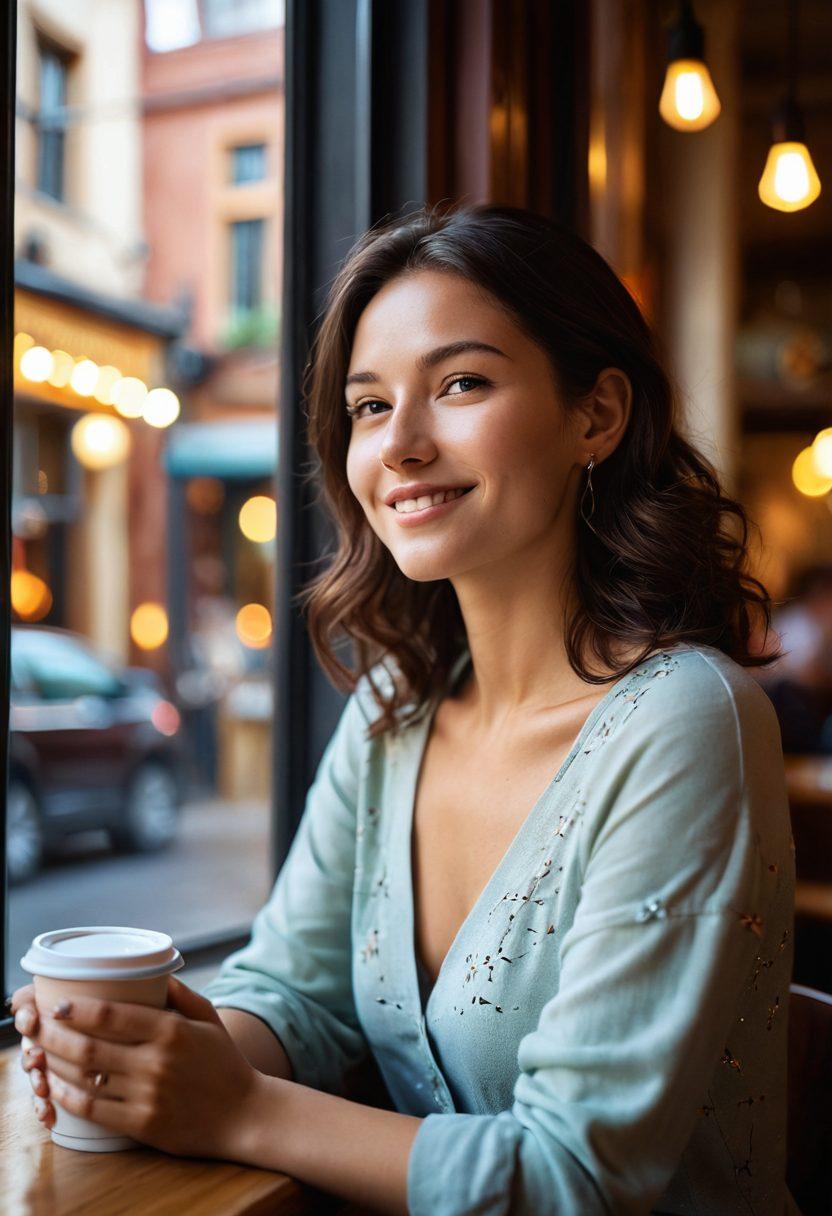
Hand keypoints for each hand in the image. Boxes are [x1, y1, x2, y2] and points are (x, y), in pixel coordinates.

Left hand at [12, 976, 269, 1159]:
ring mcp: (147, 1095)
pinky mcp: (142, 1124)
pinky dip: (68, 1097)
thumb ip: (180, 994)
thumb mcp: (209, 1018)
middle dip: (54, 1035)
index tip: (59, 1004)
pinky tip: (56, 1086)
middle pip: (90, 1047)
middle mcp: (156, 1062)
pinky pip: (93, 1110)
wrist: (244, 1113)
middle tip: (37, 1026)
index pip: (112, 1016)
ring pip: (86, 1078)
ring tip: (39, 1052)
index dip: (79, 1009)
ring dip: (56, 1064)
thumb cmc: (225, 1061)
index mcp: (171, 1031)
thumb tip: (154, 971)